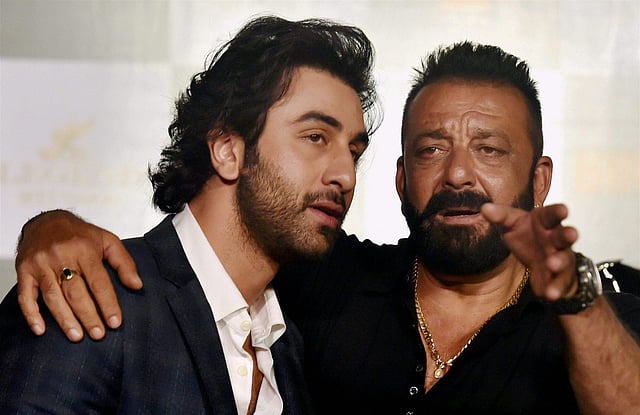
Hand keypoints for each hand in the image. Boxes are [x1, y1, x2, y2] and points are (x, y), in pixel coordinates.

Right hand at [15, 210, 141, 341]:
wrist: (46, 220)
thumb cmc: (80, 234)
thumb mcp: (108, 241)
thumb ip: (124, 263)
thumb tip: (136, 285)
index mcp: (84, 250)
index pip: (98, 282)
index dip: (107, 303)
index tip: (115, 322)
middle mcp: (61, 256)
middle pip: (76, 292)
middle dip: (88, 316)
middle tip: (98, 334)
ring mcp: (40, 264)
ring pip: (53, 296)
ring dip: (65, 319)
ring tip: (77, 336)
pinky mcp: (24, 271)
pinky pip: (25, 296)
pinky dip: (32, 314)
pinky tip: (40, 330)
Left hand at [481, 203, 578, 300]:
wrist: (538, 259)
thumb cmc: (526, 234)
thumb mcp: (511, 224)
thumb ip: (501, 216)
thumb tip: (484, 208)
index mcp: (545, 222)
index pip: (551, 215)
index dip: (558, 211)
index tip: (563, 210)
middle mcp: (556, 239)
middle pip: (563, 236)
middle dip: (567, 235)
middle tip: (572, 234)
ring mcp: (560, 258)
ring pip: (564, 260)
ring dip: (560, 262)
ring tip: (552, 265)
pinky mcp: (559, 278)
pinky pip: (559, 283)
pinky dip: (555, 288)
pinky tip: (550, 294)